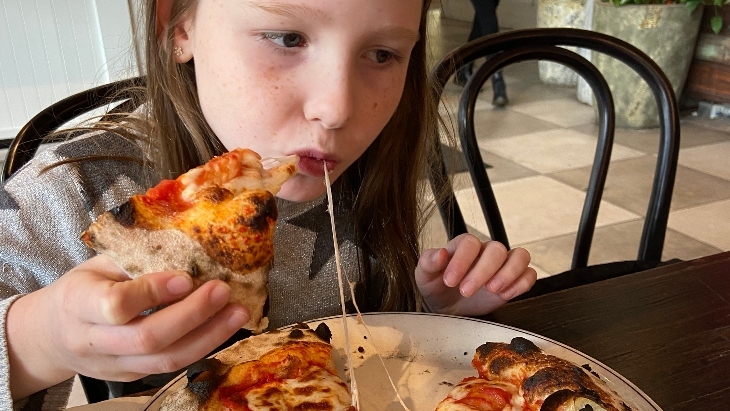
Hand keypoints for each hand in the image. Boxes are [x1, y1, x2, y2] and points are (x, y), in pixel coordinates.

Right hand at [7, 255, 248, 398]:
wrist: (51, 335)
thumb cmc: (82, 289)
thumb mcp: (97, 264)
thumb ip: (135, 257)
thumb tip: (188, 241)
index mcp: (77, 303)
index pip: (115, 305)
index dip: (153, 292)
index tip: (186, 276)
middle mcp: (93, 341)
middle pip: (147, 337)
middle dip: (192, 315)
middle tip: (223, 291)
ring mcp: (113, 365)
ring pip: (165, 360)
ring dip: (209, 336)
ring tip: (238, 312)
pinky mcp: (132, 376)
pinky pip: (172, 366)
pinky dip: (203, 345)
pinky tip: (224, 326)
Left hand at [415, 234, 535, 315]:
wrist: (445, 306)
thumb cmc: (436, 286)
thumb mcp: (424, 275)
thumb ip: (428, 262)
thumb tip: (440, 253)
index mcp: (463, 246)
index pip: (470, 243)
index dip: (462, 261)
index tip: (450, 281)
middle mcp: (485, 252)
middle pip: (496, 250)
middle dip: (483, 272)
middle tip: (466, 291)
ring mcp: (502, 265)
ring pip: (520, 256)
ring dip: (509, 273)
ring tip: (492, 290)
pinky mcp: (513, 280)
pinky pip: (529, 274)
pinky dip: (521, 284)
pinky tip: (505, 295)